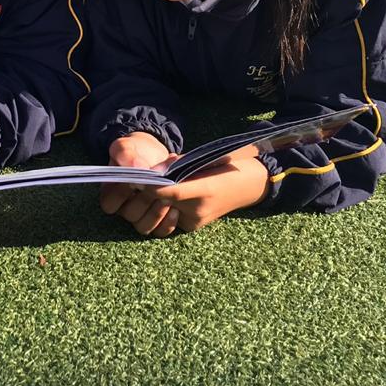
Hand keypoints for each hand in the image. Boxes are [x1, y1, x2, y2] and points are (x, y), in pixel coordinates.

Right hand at [100, 132, 174, 234]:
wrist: (156, 155)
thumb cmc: (137, 151)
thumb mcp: (127, 146)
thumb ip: (125, 154)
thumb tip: (137, 168)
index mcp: (111, 191)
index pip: (109, 204)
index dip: (121, 195)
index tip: (136, 180)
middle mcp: (124, 207)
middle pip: (130, 215)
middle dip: (146, 200)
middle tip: (159, 186)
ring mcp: (141, 216)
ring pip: (144, 227)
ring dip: (157, 213)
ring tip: (169, 197)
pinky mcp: (158, 221)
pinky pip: (160, 231)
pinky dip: (168, 222)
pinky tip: (176, 209)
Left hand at [101, 143, 268, 237]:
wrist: (248, 186)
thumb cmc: (226, 167)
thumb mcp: (205, 159)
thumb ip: (179, 163)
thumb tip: (154, 170)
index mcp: (205, 190)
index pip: (171, 191)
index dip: (152, 186)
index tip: (136, 179)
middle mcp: (199, 209)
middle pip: (164, 200)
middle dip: (151, 190)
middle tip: (137, 179)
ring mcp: (196, 220)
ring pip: (166, 208)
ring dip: (158, 198)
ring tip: (151, 185)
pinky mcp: (193, 226)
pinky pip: (172, 214)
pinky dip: (167, 204)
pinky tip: (166, 195)